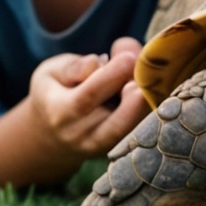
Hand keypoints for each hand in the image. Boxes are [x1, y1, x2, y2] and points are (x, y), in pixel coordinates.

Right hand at [28, 37, 148, 158]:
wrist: (51, 136)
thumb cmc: (53, 94)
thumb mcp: (51, 73)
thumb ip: (74, 66)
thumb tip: (100, 61)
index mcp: (60, 112)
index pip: (89, 95)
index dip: (112, 75)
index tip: (128, 56)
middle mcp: (82, 136)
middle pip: (117, 122)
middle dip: (138, 99)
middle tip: (148, 74)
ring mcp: (103, 147)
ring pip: (132, 131)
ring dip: (148, 106)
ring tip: (152, 80)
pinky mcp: (118, 149)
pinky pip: (139, 133)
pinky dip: (150, 112)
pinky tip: (154, 90)